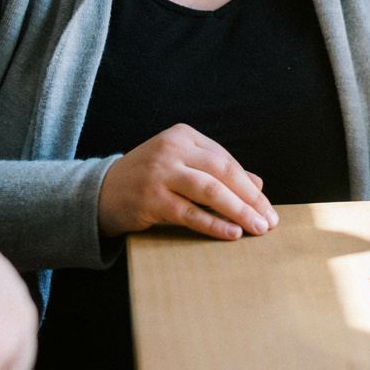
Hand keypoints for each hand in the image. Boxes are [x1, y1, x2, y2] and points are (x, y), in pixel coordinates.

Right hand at [97, 123, 278, 241]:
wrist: (100, 193)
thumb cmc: (148, 180)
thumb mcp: (182, 167)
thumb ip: (216, 172)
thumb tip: (258, 185)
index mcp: (182, 136)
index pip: (225, 160)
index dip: (249, 185)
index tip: (266, 206)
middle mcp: (172, 149)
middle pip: (222, 172)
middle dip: (250, 198)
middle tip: (269, 220)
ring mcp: (160, 173)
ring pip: (210, 191)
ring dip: (238, 211)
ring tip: (257, 228)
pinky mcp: (151, 198)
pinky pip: (190, 213)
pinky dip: (214, 224)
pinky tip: (232, 233)